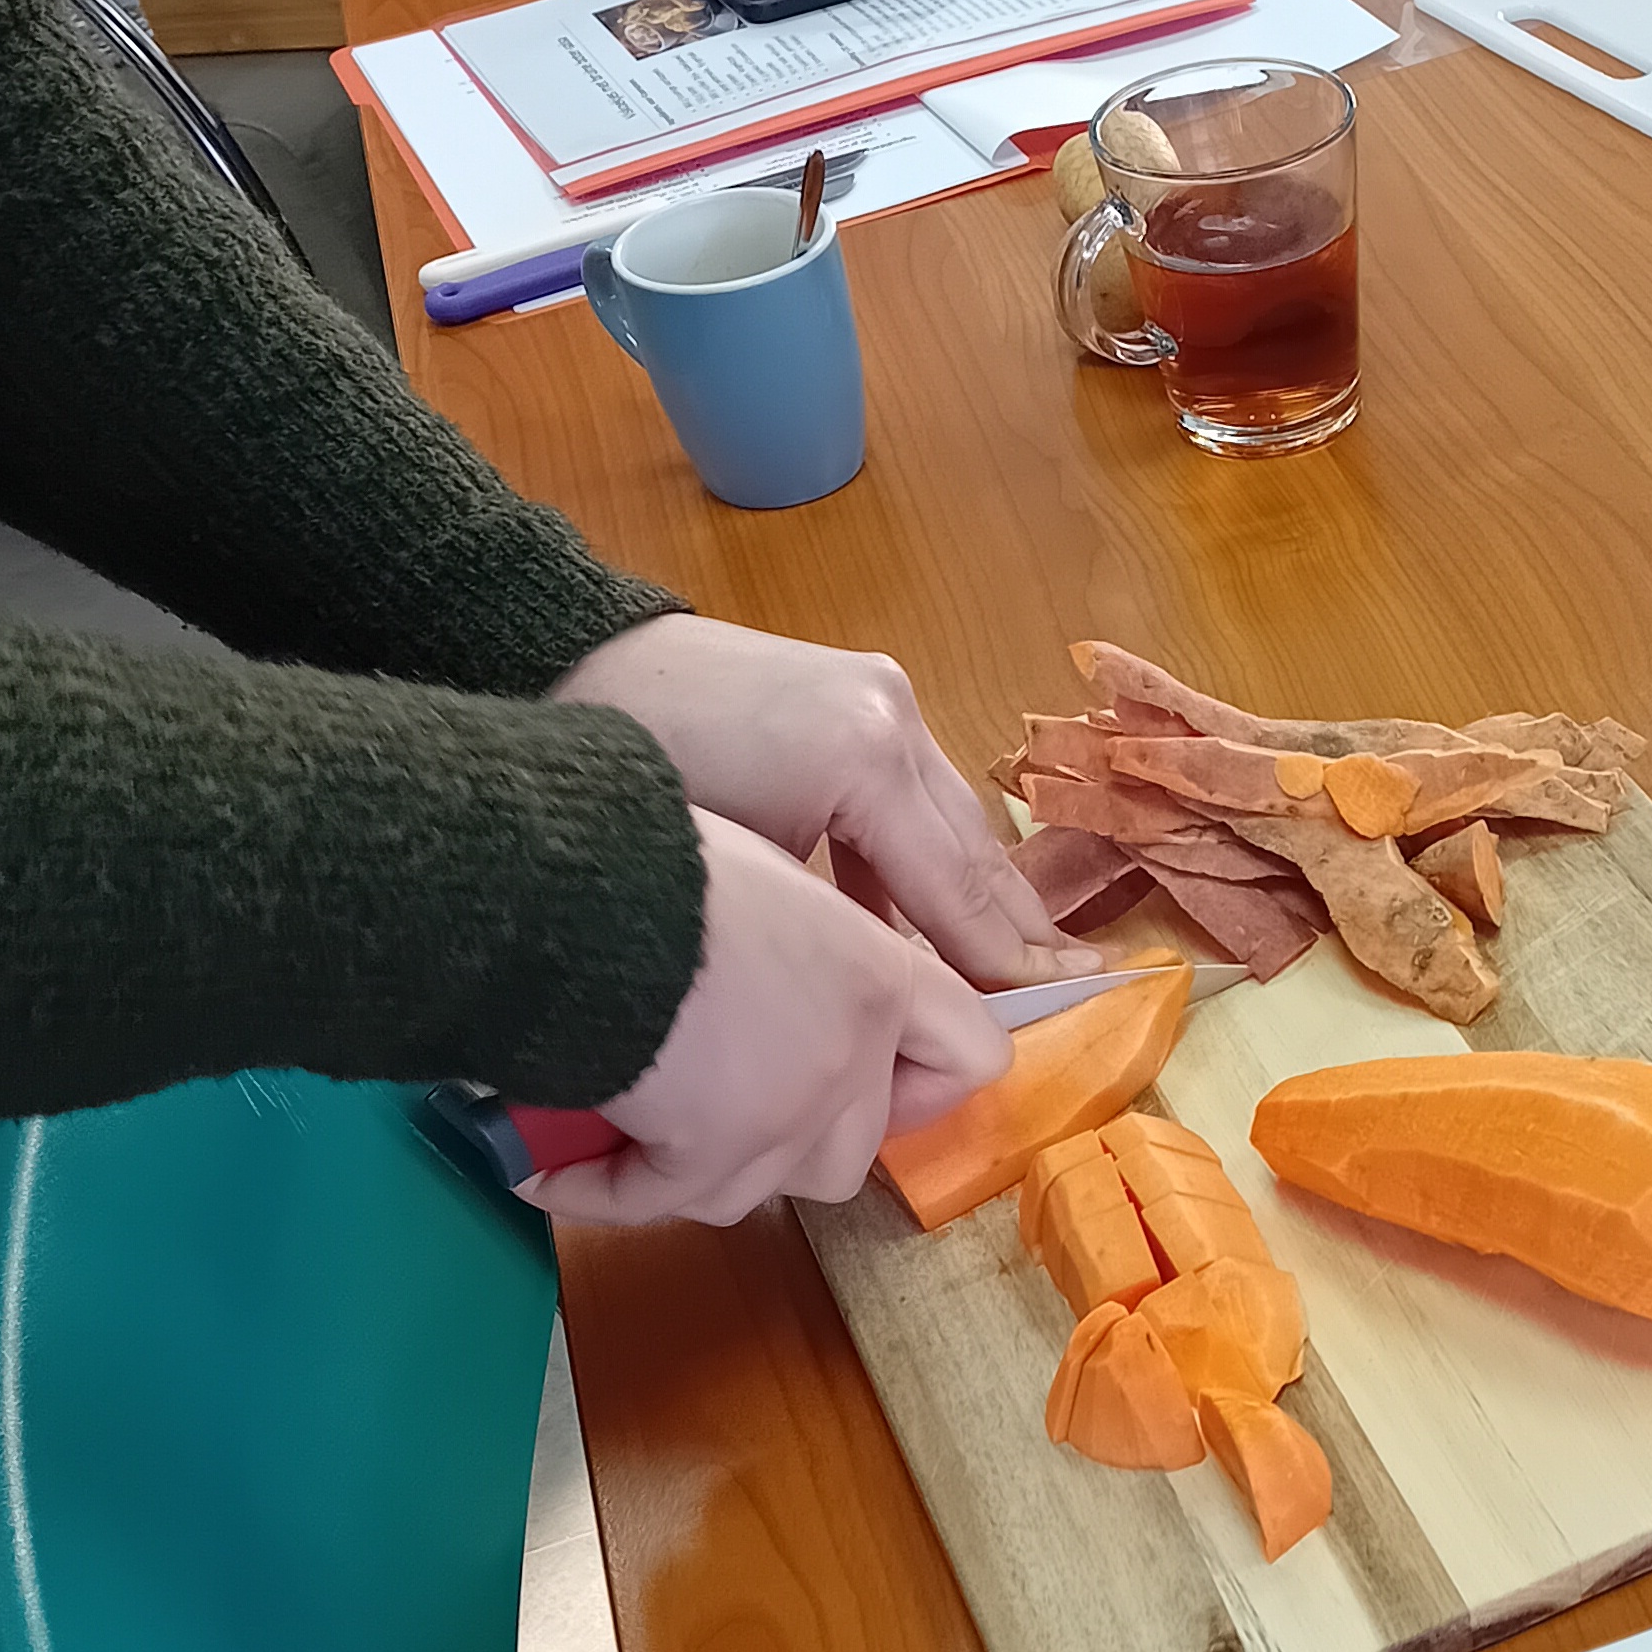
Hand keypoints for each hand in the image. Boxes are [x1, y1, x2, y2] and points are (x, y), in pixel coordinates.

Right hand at [521, 811, 1015, 1226]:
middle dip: (791, 1141)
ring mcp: (786, 1114)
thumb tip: (781, 981)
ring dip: (701, 1169)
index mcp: (878, 977)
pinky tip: (553, 1167)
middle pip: (853, 1150)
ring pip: (764, 1189)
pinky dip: (604, 1187)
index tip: (884, 1086)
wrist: (583, 890)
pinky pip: (663, 1202)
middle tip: (725, 1110)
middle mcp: (850, 1054)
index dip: (928, 1084)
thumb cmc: (660, 861)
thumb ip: (812, 951)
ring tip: (635, 1129)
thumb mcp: (768, 880)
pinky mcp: (709, 1156)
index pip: (971, 1055)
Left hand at [552, 614, 1098, 991]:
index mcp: (862, 757)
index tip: (1056, 998)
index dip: (1003, 952)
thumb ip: (826, 918)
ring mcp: (882, 698)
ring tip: (1021, 955)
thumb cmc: (636, 774)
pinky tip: (927, 913)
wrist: (574, 653)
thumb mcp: (735, 866)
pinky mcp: (860, 694)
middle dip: (1018, 919)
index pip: (954, 881)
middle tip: (1077, 978)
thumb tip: (885, 986)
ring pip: (951, 816)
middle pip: (974, 843)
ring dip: (978, 889)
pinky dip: (924, 856)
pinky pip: (913, 793)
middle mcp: (893, 718)